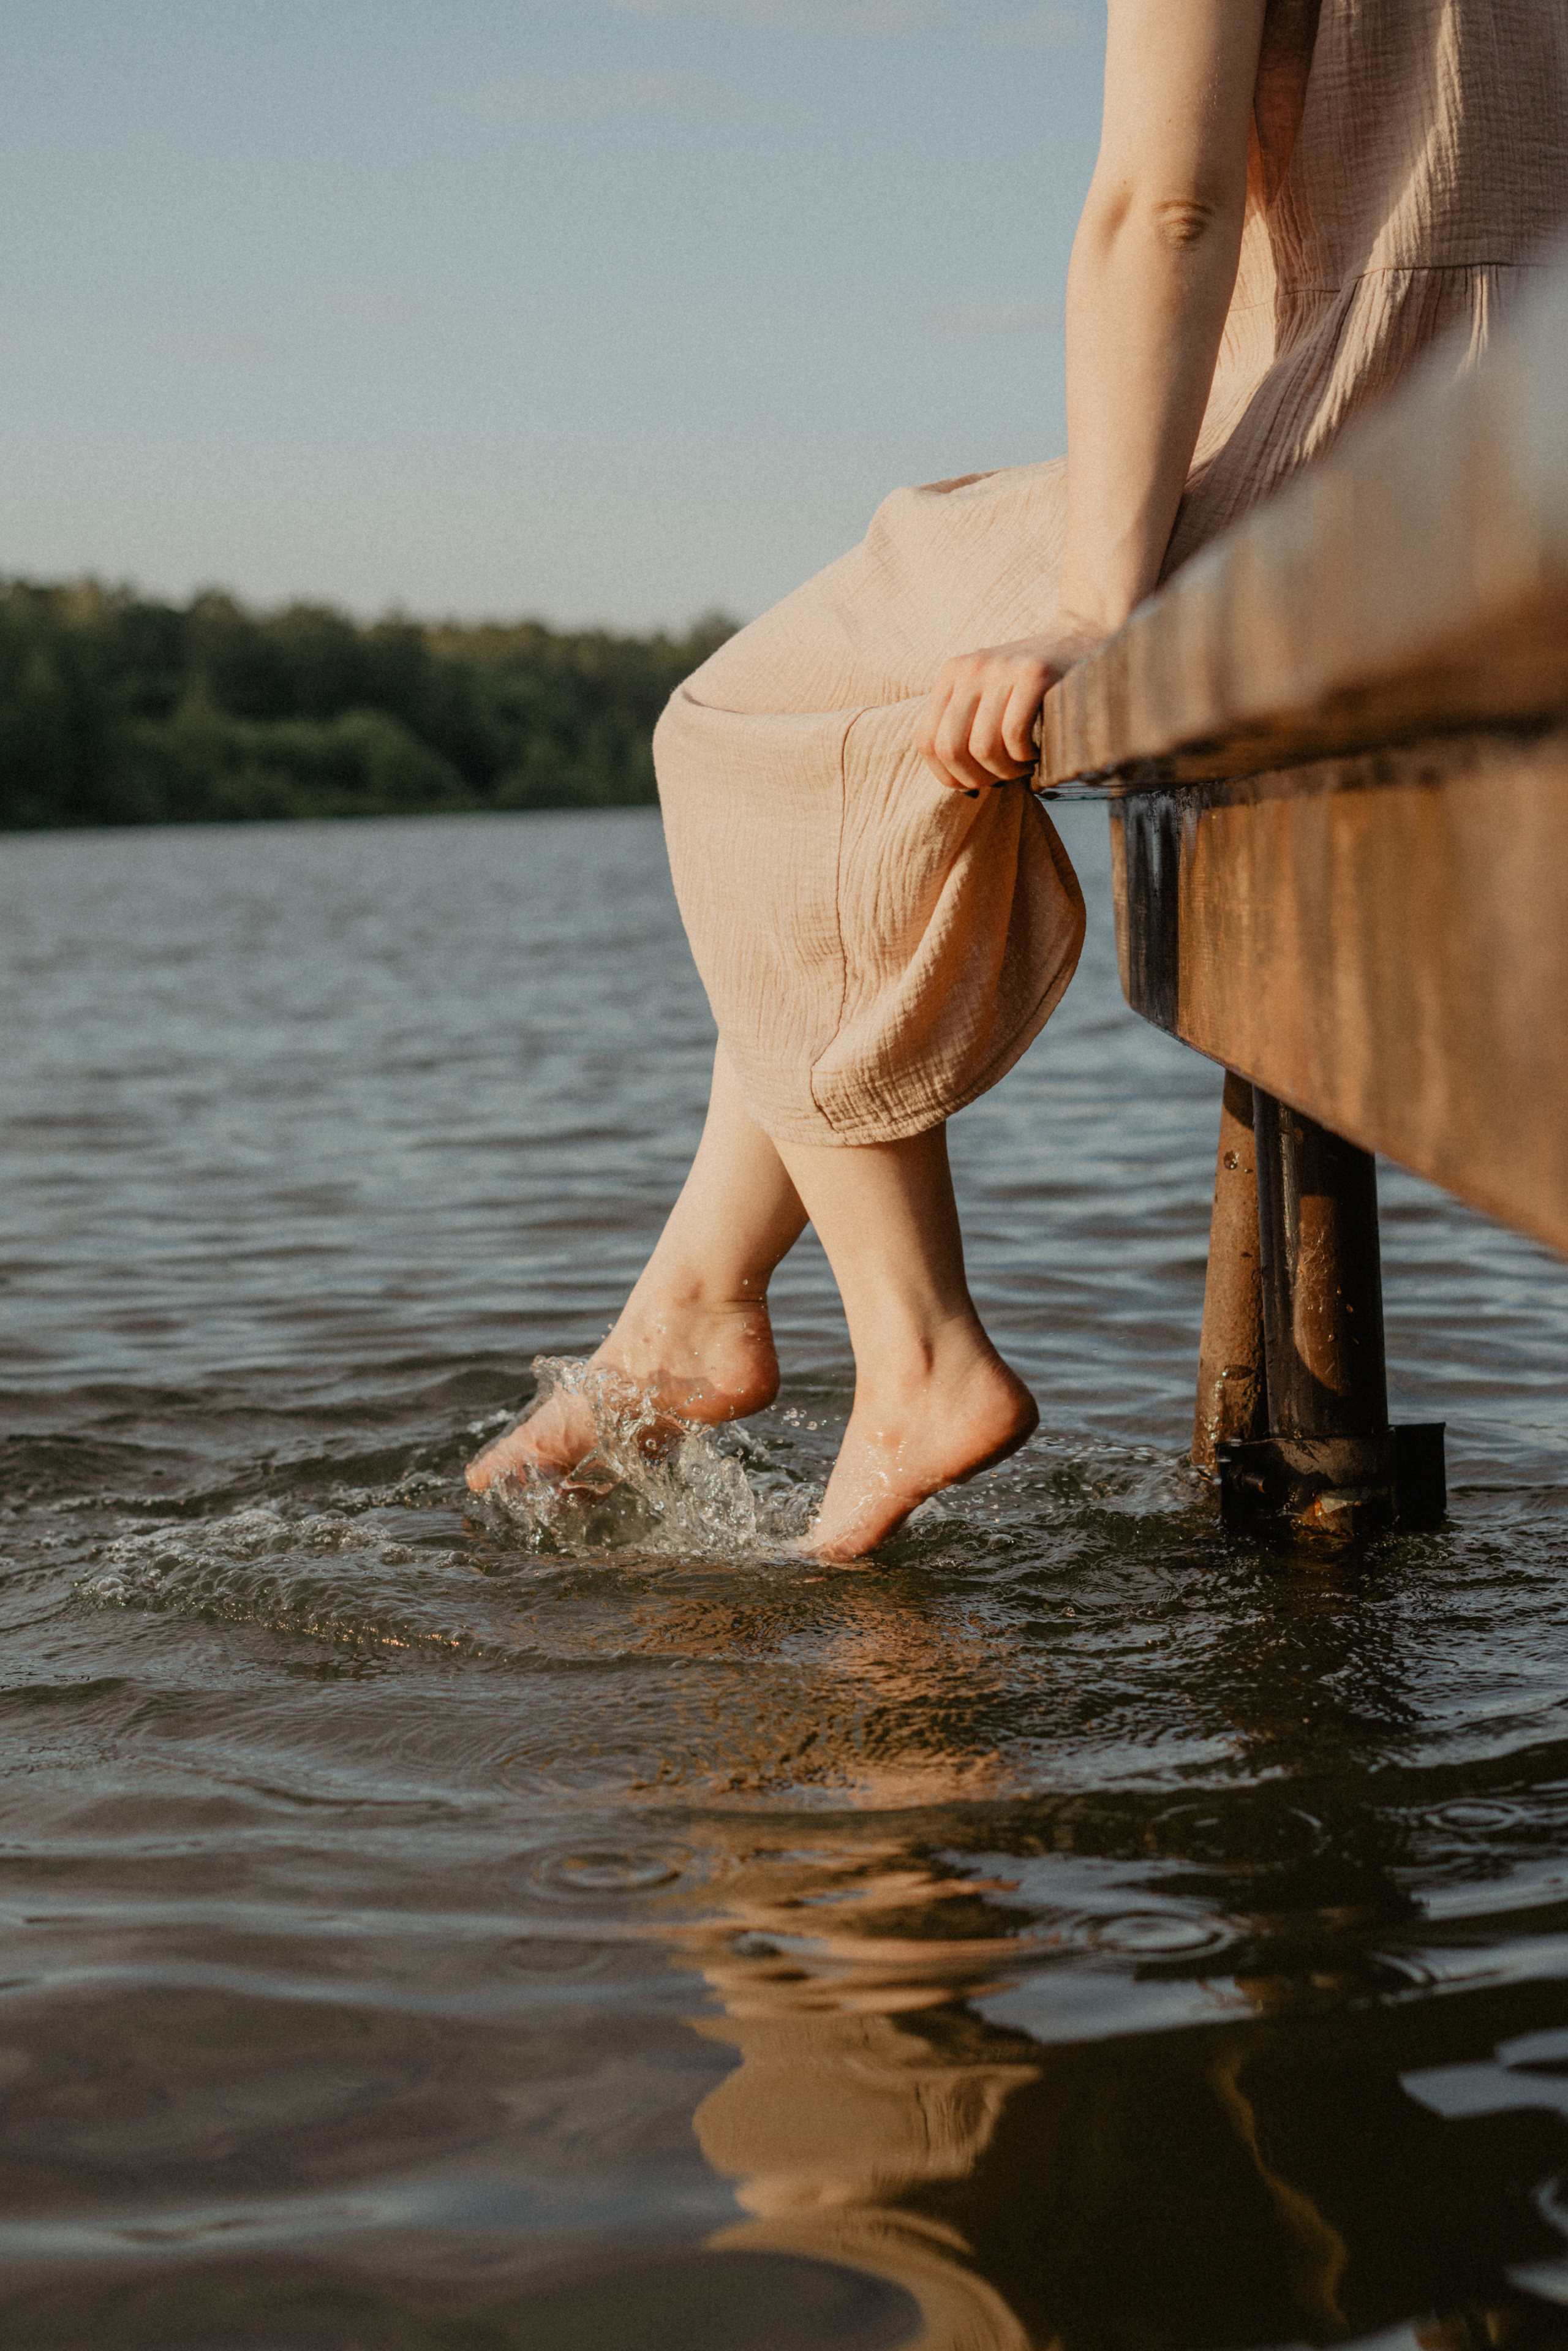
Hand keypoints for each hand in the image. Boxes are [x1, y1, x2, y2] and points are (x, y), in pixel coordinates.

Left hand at [916, 618, 1107, 793]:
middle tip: (1002, 777)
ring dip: (1006, 770)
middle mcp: (970, 668)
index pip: (926, 741)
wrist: (1083, 638)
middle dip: (977, 777)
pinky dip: (1025, 756)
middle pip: (951, 748)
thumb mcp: (989, 695)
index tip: (973, 783)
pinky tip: (1036, 751)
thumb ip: (965, 726)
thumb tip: (953, 781)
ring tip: (1022, 764)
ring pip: (983, 748)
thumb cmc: (1034, 685)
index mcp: (951, 675)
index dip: (947, 775)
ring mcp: (1001, 668)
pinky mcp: (1034, 673)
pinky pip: (1014, 735)